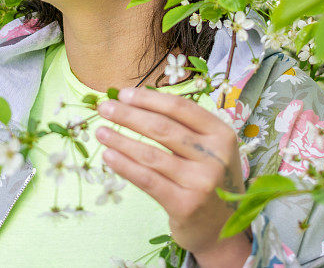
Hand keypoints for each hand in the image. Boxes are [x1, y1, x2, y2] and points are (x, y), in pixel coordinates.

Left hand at [95, 87, 250, 262]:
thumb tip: (137, 102)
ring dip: (120, 140)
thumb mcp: (209, 149)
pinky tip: (108, 156)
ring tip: (100, 132)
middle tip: (104, 107)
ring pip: (151, 154)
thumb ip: (182, 127)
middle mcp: (215, 156)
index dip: (149, 99)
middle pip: (163, 128)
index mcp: (222, 134)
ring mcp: (201, 182)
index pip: (180, 108)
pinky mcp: (185, 205)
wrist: (222, 229)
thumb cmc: (208, 180)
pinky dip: (124, 165)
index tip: (124, 94)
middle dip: (129, 115)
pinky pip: (147, 179)